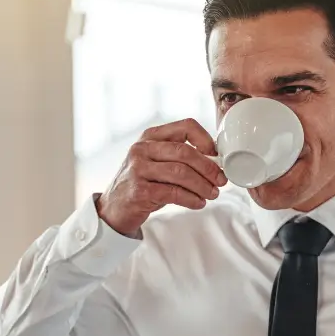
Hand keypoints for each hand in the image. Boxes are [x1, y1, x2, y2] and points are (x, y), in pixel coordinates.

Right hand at [96, 118, 225, 236]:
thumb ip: (179, 158)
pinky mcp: (139, 191)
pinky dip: (191, 199)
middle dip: (209, 168)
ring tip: (212, 194)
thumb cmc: (141, 184)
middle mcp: (142, 149)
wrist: (114, 209)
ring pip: (181, 173)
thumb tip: (215, 162)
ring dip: (202, 186)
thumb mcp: (157, 163)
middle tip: (220, 180)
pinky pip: (173, 193)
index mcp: (150, 137)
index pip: (185, 126)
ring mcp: (138, 169)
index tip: (217, 156)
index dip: (206, 140)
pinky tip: (198, 203)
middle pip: (185, 152)